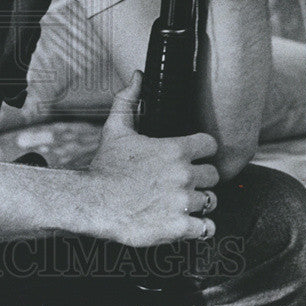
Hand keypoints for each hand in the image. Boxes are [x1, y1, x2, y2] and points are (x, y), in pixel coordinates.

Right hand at [81, 71, 219, 246]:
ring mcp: (183, 202)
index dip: (203, 150)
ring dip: (199, 202)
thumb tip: (138, 77)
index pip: (210, 145)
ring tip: (182, 202)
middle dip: (201, 178)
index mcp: (174, 149)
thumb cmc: (104, 166)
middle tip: (185, 182)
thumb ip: (129, 100)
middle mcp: (184, 174)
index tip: (195, 156)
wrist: (91, 202)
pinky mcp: (179, 226)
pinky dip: (200, 227)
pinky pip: (206, 228)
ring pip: (210, 201)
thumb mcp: (115, 128)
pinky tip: (187, 222)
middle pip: (213, 175)